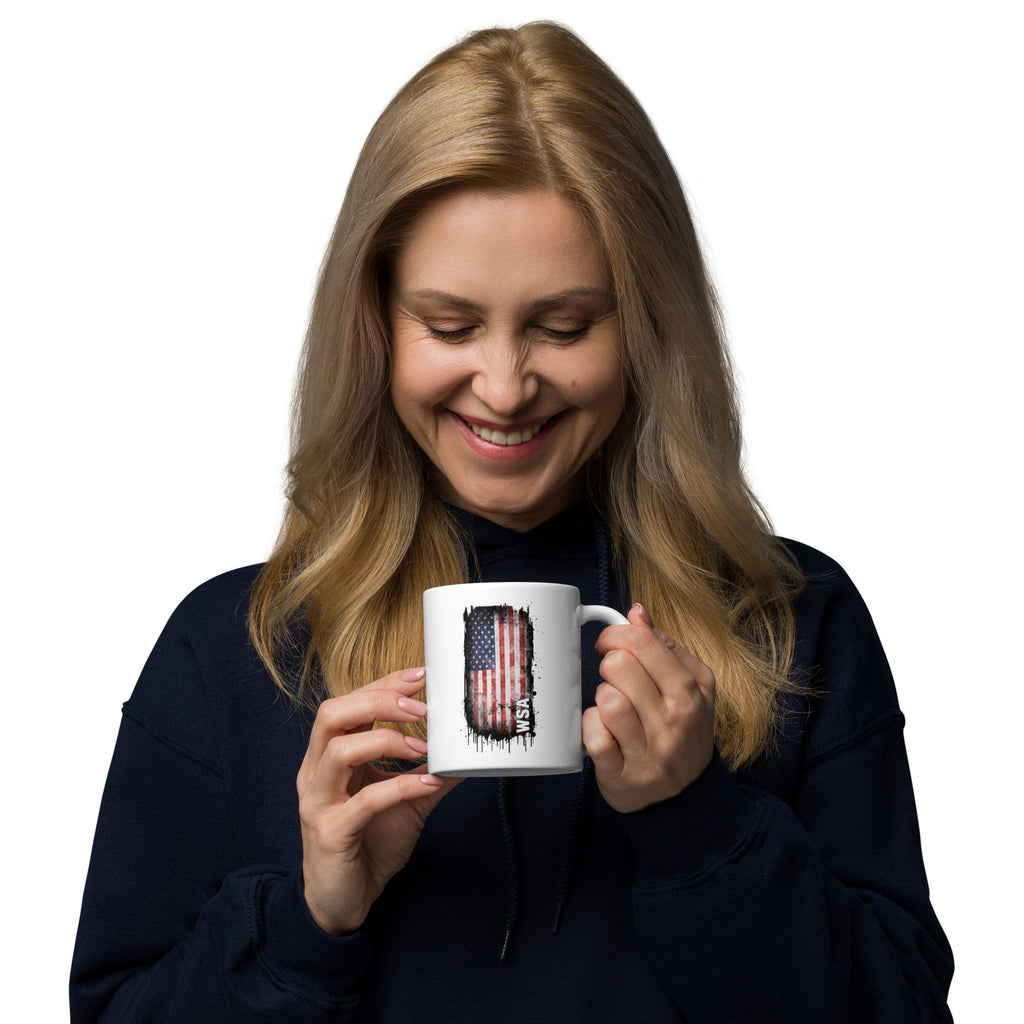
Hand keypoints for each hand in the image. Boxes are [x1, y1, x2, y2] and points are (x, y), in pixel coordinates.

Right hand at [297, 667, 460, 934]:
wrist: (345, 901)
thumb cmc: (368, 843)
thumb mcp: (406, 800)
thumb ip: (430, 772)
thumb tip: (467, 751)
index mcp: (329, 756)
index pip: (348, 704)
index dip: (383, 685)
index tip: (420, 674)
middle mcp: (316, 772)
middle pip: (332, 715)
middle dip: (378, 702)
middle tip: (420, 707)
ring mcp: (319, 802)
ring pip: (338, 751)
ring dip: (387, 741)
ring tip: (424, 746)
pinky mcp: (331, 833)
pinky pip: (364, 802)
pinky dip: (399, 787)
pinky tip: (428, 785)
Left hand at [582, 604, 714, 812]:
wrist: (686, 799)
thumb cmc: (682, 734)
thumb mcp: (689, 688)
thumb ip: (664, 646)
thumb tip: (637, 612)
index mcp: (692, 689)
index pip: (643, 641)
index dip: (615, 635)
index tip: (608, 645)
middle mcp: (676, 719)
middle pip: (620, 665)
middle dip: (608, 666)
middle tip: (613, 679)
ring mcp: (651, 750)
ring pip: (608, 700)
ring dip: (601, 698)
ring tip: (612, 706)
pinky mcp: (623, 775)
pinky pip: (593, 737)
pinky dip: (590, 728)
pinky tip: (601, 730)